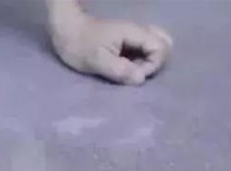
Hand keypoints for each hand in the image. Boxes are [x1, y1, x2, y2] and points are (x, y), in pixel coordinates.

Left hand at [50, 14, 172, 85]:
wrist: (65, 31)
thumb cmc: (79, 45)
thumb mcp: (97, 60)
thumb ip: (119, 70)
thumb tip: (141, 79)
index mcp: (134, 33)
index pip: (160, 49)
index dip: (151, 66)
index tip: (132, 74)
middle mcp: (138, 32)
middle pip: (165, 44)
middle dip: (155, 63)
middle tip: (135, 73)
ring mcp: (133, 36)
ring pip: (155, 47)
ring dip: (148, 62)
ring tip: (131, 71)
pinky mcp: (127, 42)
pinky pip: (144, 50)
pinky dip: (141, 60)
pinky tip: (126, 68)